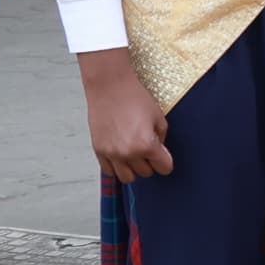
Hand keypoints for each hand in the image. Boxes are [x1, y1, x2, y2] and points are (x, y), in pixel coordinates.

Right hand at [79, 50, 173, 186]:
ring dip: (133, 169)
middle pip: (145, 173)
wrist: (109, 87)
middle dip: (150, 164)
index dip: (165, 162)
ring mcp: (111, 153)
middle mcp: (128, 153)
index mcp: (146, 145)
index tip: (163, 157)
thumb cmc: (134, 97)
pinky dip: (117, 166)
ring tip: (134, 154)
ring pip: (127, 178)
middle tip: (148, 150)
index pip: (164, 168)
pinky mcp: (98, 150)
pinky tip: (121, 154)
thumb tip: (160, 153)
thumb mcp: (159, 117)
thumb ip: (161, 139)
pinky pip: (109, 171)